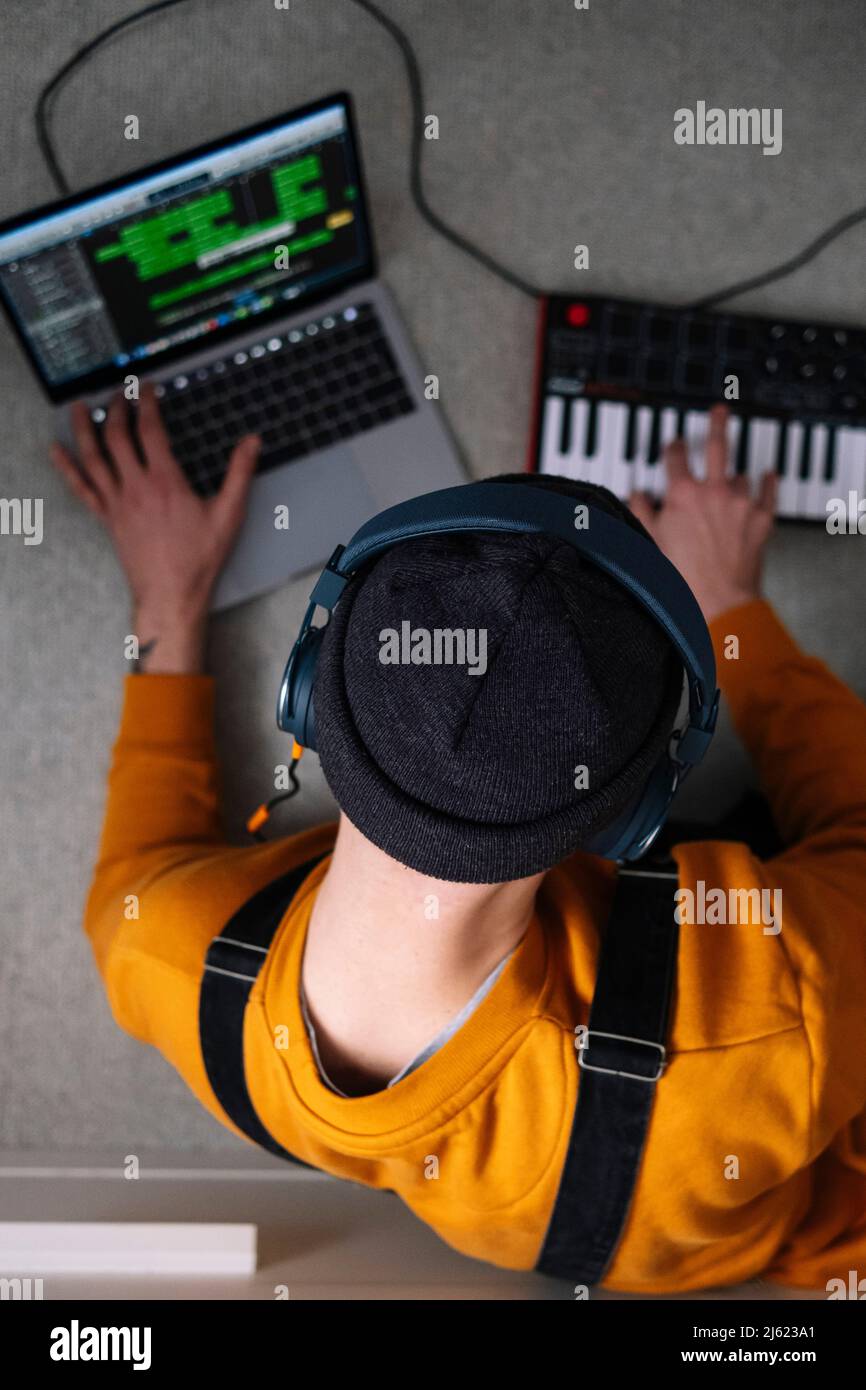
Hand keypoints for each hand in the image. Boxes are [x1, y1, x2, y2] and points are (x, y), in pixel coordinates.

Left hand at [51, 383, 259, 670]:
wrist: (170, 594)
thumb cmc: (199, 559)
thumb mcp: (229, 514)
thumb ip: (240, 473)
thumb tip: (252, 442)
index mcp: (165, 481)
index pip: (150, 429)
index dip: (147, 402)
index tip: (147, 387)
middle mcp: (136, 487)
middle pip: (118, 436)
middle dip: (117, 408)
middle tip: (120, 392)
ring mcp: (117, 502)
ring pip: (94, 456)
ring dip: (86, 427)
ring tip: (82, 406)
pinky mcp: (107, 518)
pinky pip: (82, 487)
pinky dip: (67, 467)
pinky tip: (56, 450)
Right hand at [628, 403, 776, 622]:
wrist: (718, 602)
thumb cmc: (682, 578)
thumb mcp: (649, 541)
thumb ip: (640, 511)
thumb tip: (634, 494)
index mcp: (682, 494)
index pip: (675, 457)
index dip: (672, 448)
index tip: (673, 445)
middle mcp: (713, 492)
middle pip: (717, 445)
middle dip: (717, 424)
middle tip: (719, 411)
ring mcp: (741, 503)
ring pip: (739, 475)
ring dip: (733, 475)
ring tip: (729, 476)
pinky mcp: (761, 519)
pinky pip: (768, 492)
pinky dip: (768, 481)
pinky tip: (768, 474)